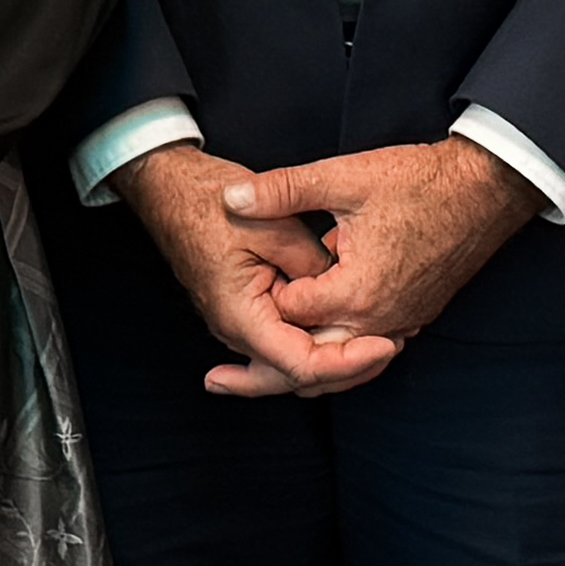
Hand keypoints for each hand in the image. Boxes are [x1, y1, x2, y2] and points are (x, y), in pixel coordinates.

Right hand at [114, 145, 400, 398]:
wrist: (171, 188)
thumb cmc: (214, 202)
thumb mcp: (277, 227)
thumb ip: (313, 268)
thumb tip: (342, 293)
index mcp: (241, 316)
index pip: (303, 365)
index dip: (350, 361)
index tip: (385, 344)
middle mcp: (237, 331)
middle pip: (299, 377)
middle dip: (349, 370)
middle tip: (392, 347)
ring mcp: (239, 325)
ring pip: (292, 364)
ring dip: (335, 359)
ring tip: (379, 344)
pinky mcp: (245, 312)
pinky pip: (283, 343)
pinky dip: (316, 343)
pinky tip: (347, 335)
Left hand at [249, 139, 543, 346]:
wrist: (484, 190)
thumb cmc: (418, 182)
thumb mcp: (342, 177)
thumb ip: (282, 191)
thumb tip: (231, 198)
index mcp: (356, 292)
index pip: (288, 315)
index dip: (262, 294)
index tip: (247, 276)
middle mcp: (379, 321)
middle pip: (312, 357)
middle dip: (272, 354)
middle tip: (228, 363)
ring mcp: (400, 323)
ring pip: (342, 361)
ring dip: (306, 359)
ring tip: (266, 354)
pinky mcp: (414, 318)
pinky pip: (367, 350)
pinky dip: (338, 351)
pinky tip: (318, 335)